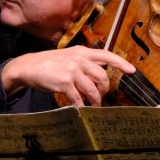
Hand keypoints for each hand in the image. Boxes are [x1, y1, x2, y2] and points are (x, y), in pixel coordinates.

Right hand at [1, 46, 135, 106]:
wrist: (27, 67)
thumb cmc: (48, 63)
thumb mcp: (68, 56)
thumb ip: (84, 62)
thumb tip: (100, 74)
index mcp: (81, 51)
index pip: (106, 55)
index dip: (121, 63)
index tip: (132, 71)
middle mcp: (78, 59)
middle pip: (102, 77)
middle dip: (104, 90)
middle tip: (100, 97)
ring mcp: (71, 71)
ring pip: (92, 89)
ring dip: (95, 100)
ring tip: (93, 105)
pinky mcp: (64, 82)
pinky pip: (78, 98)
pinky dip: (80, 105)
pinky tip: (79, 108)